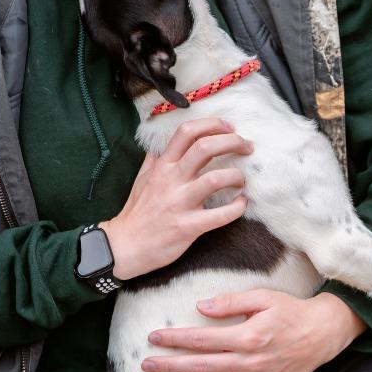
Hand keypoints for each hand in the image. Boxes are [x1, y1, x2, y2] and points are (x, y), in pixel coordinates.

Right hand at [99, 118, 252, 279]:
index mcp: (162, 166)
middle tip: (246, 147)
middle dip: (232, 142)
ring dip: (236, 175)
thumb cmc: (136, 213)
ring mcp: (180, 203)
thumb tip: (161, 145)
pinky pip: (220, 215)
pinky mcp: (188, 226)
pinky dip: (237, 207)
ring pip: (215, 179)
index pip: (187, 132)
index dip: (212, 124)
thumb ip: (154, 161)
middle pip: (205, 147)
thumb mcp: (141, 180)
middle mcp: (171, 180)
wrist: (125, 246)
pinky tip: (241, 203)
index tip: (228, 128)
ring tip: (242, 179)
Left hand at [141, 290, 366, 371]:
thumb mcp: (262, 297)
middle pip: (202, 368)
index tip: (153, 338)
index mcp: (247, 336)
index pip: (201, 340)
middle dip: (171, 367)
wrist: (324, 331)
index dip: (175, 340)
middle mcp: (251, 363)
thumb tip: (201, 307)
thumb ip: (230, 302)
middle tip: (147, 366)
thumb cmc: (291, 311)